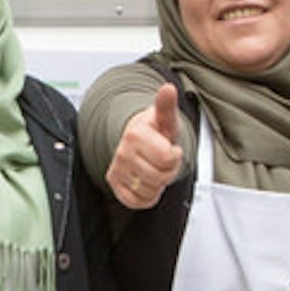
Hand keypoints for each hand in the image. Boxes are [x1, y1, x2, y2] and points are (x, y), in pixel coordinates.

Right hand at [105, 83, 185, 209]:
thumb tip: (168, 89)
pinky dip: (147, 196)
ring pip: (149, 191)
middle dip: (168, 171)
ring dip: (158, 184)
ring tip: (155, 168)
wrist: (139, 139)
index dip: (175, 156)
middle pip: (160, 177)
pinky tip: (147, 181)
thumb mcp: (166, 118)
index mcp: (135, 134)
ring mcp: (117, 169)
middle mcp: (122, 152)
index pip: (168, 159)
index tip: (169, 148)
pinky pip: (137, 201)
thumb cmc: (156, 130)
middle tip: (162, 160)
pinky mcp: (114, 184)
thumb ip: (167, 105)